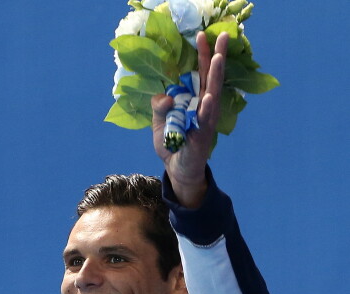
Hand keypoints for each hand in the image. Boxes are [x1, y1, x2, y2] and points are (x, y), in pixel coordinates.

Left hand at [151, 31, 227, 207]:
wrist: (177, 170)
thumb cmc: (171, 144)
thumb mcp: (159, 123)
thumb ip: (159, 107)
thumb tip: (164, 96)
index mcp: (193, 101)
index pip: (199, 74)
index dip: (201, 55)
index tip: (201, 35)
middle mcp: (203, 108)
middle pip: (211, 78)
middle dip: (215, 57)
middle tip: (223, 34)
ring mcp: (205, 121)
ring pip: (212, 95)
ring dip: (215, 77)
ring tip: (219, 58)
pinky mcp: (202, 136)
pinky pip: (205, 121)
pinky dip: (207, 109)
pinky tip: (209, 97)